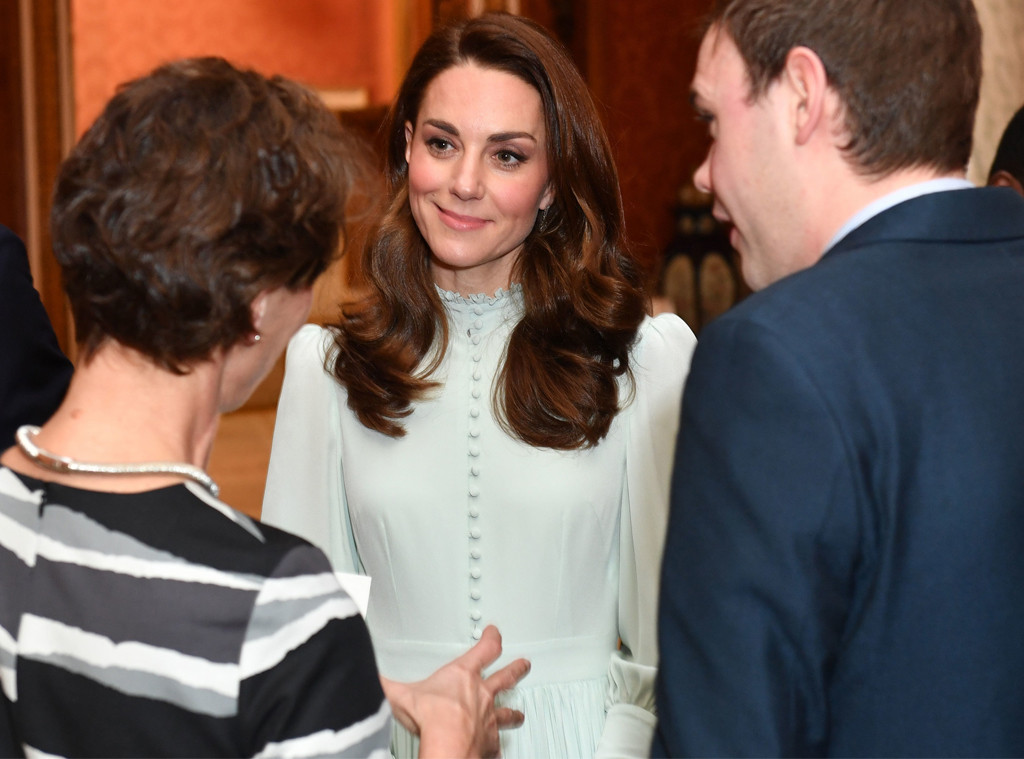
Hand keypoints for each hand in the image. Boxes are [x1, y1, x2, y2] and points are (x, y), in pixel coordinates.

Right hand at [381, 625, 529, 757]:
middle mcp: (481, 695)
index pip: (485, 649)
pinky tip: (497, 749)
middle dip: (516, 669)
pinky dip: (496, 747)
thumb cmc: (429, 717)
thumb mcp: (399, 694)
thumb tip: (368, 672)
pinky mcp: (490, 743)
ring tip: (520, 714)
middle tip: (525, 664)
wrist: (447, 746)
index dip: (492, 638)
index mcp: (462, 676)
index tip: (495, 632)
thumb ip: (384, 682)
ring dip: (513, 712)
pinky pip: (496, 744)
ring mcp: (489, 719)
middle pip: (506, 676)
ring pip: (508, 712)